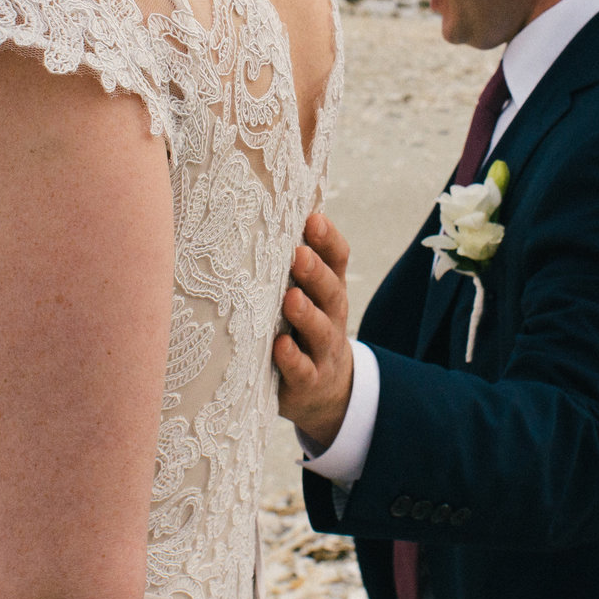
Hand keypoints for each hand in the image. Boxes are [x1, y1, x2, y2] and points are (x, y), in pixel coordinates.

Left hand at [275, 213, 354, 453]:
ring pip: (320, 331)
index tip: (313, 218)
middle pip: (331, 292)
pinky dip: (293, 359)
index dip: (328, 239)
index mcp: (328, 290)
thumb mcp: (306, 294)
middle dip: (316, 272)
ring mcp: (323, 351)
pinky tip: (280, 346)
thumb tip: (262, 207)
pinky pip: (302, 371)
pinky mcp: (309, 382)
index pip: (337, 260)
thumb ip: (294, 262)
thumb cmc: (302, 329)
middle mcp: (331, 317)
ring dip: (307, 314)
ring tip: (291, 298)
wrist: (323, 391)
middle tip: (299, 254)